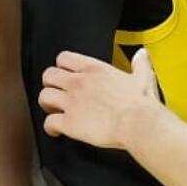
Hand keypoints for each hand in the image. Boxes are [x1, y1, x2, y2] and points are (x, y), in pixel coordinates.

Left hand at [41, 48, 160, 148]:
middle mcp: (79, 82)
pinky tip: (56, 131)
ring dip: (47, 104)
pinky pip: (49, 123)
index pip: (64, 58)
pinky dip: (50, 128)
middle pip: (48, 75)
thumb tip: (141, 54)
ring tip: (54, 110)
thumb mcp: (143, 77)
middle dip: (50, 84)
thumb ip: (139, 64)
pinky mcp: (69, 123)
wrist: (138, 123)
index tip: (65, 73)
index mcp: (94, 69)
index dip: (62, 66)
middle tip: (56, 92)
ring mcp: (71, 102)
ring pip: (44, 97)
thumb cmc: (140, 104)